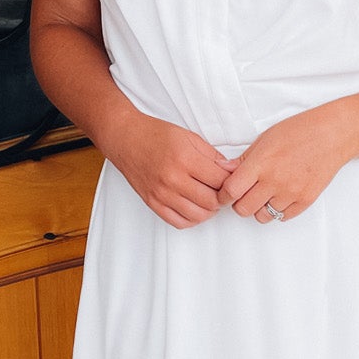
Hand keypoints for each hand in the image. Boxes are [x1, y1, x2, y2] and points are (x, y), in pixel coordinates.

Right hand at [105, 110, 238, 228]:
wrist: (125, 139)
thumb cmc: (156, 135)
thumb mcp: (189, 137)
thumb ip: (213, 156)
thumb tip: (233, 170)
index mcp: (185, 158)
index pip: (221, 180)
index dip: (232, 181)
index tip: (233, 179)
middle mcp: (172, 179)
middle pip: (212, 201)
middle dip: (223, 197)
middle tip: (222, 189)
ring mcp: (162, 194)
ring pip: (198, 215)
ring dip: (209, 210)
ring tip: (209, 198)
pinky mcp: (153, 203)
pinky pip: (179, 222)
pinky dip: (192, 218)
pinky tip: (194, 207)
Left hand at [218, 105, 358, 222]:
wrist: (333, 135)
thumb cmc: (300, 131)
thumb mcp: (266, 138)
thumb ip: (244, 159)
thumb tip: (224, 171)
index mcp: (261, 163)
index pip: (231, 191)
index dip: (223, 195)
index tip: (225, 194)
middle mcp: (274, 181)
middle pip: (243, 209)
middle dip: (239, 204)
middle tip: (244, 195)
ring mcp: (291, 193)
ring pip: (262, 216)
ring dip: (259, 208)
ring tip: (265, 193)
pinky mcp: (305, 201)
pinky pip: (282, 217)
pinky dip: (278, 210)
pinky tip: (280, 196)